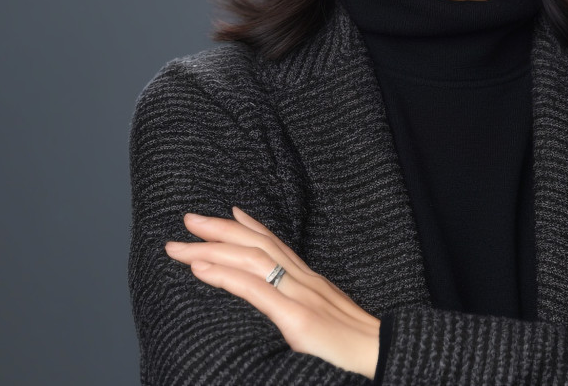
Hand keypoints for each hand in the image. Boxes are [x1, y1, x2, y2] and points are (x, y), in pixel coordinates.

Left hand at [164, 206, 380, 378]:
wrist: (386, 355)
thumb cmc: (357, 348)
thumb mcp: (329, 320)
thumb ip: (306, 310)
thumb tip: (289, 314)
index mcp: (312, 281)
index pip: (276, 243)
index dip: (249, 225)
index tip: (227, 212)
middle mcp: (305, 280)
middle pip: (257, 243)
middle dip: (219, 229)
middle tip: (188, 219)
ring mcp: (301, 296)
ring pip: (251, 259)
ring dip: (211, 247)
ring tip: (181, 244)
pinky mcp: (298, 319)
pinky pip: (255, 290)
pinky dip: (225, 275)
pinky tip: (201, 269)